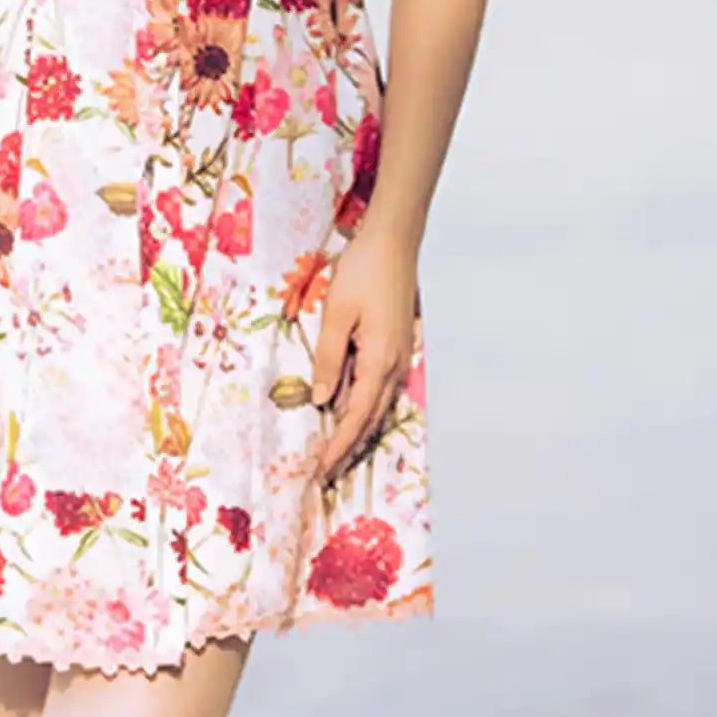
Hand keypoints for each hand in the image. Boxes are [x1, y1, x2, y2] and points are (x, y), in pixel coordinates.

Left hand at [309, 222, 419, 482]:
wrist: (393, 241)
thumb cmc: (363, 271)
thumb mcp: (336, 314)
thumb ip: (329, 359)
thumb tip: (324, 400)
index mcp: (379, 361)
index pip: (355, 418)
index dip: (337, 448)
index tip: (320, 472)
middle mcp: (393, 366)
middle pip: (369, 421)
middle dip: (347, 450)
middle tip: (324, 476)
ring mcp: (397, 357)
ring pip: (376, 407)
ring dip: (355, 433)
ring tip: (334, 454)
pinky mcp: (394, 347)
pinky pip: (378, 389)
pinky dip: (362, 409)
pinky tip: (347, 413)